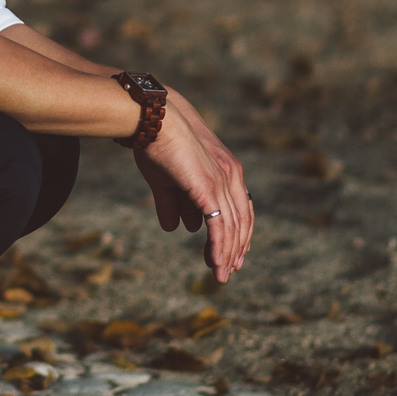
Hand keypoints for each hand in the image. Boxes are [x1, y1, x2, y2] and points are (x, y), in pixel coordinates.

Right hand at [132, 92, 252, 280]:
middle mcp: (231, 177)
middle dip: (236, 248)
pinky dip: (219, 248)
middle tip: (229, 270)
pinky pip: (219, 226)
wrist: (154, 119)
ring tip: (221, 275)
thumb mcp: (165, 179)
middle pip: (242, 221)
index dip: (237, 232)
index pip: (241, 208)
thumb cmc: (157, 143)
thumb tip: (173, 228)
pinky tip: (216, 264)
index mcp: (226, 170)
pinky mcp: (209, 189)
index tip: (232, 253)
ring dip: (226, 255)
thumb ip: (171, 204)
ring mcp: (222, 182)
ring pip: (232, 228)